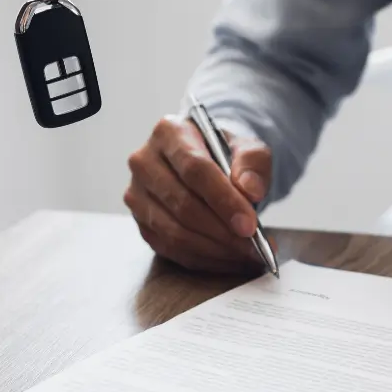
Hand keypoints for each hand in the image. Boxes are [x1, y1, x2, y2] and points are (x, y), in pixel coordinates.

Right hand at [125, 115, 272, 272]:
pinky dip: (203, 259)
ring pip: (174, 232)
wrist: (205, 163)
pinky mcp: (140, 222)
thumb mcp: (247, 147)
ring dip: (214, 249)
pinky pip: (170, 249)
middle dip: (222, 231)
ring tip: (246, 254)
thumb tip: (251, 190)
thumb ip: (253, 163)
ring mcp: (137, 194)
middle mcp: (144, 162)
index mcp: (169, 132)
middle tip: (254, 246)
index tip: (250, 225)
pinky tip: (228, 258)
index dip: (223, 200)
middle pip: (183, 204)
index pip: (195, 169)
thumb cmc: (224, 154)